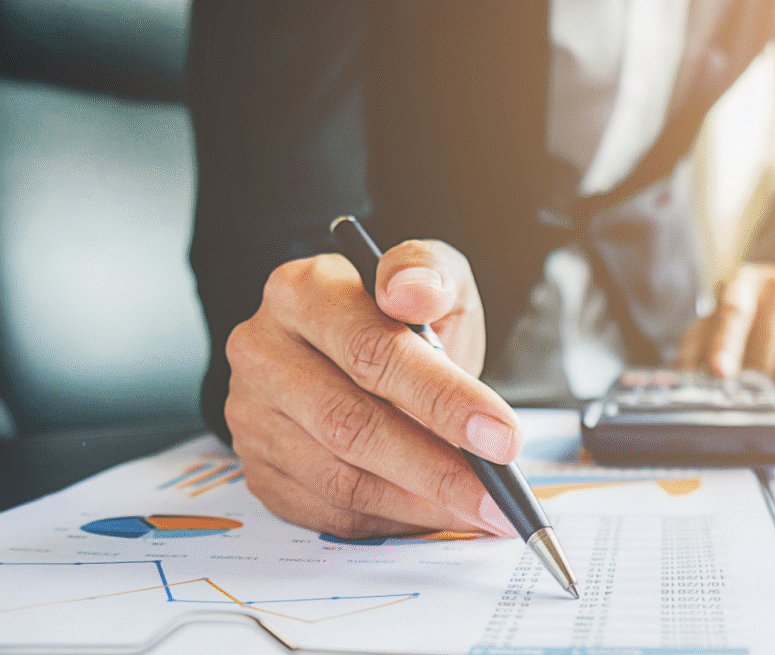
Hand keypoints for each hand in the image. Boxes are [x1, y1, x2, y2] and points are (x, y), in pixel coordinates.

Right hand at [225, 239, 519, 539]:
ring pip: (340, 478)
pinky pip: (328, 512)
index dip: (443, 398)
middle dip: (438, 467)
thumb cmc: (402, 316)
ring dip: (420, 503)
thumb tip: (412, 291)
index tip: (502, 436)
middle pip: (351, 423)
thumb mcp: (433, 278)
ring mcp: (252, 415)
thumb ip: (430, 273)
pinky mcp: (259, 468)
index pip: (372, 350)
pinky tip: (435, 514)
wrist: (364, 351)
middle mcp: (263, 351)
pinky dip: (391, 520)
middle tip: (497, 492)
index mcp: (303, 291)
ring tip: (479, 508)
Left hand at [676, 262, 774, 388]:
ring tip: (771, 365)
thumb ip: (695, 346)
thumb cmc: (747, 307)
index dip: (725, 346)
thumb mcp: (715, 317)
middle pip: (764, 350)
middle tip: (746, 380)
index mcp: (742, 283)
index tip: (719, 372)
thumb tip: (680, 378)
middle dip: (751, 378)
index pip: (733, 314)